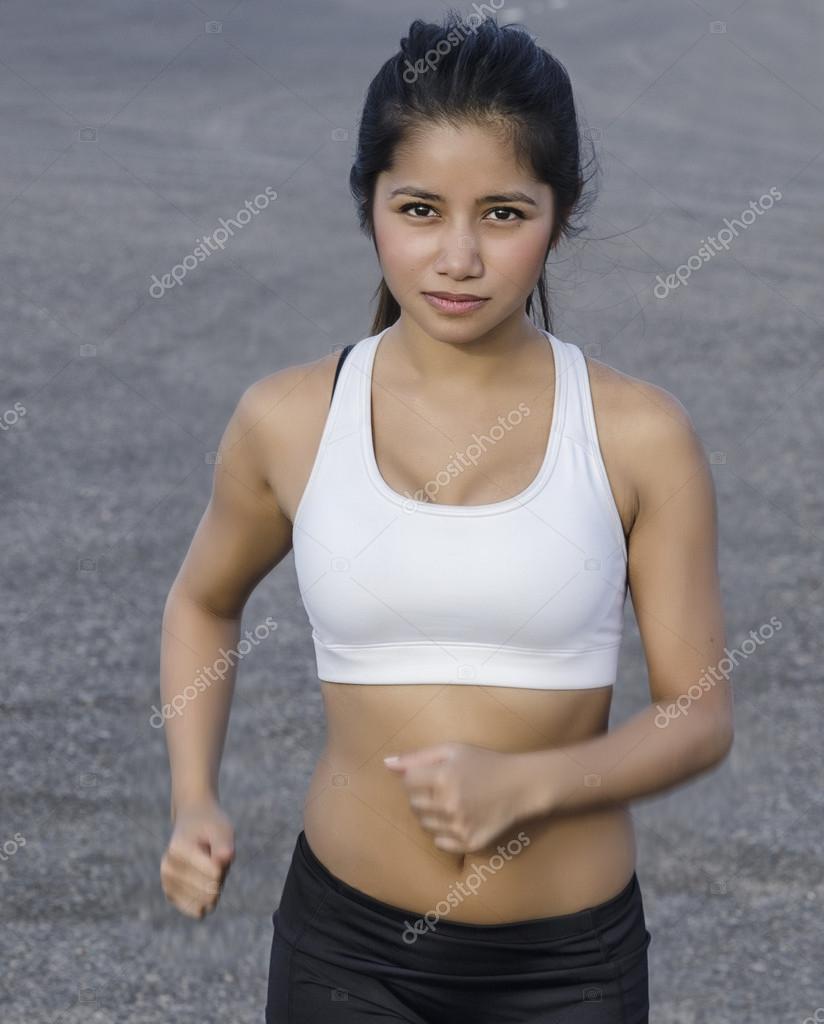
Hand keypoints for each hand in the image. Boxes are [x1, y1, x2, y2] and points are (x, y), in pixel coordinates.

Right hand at [160, 798, 234, 918]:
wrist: (192, 822)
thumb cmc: (210, 826)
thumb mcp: (222, 829)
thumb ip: (224, 845)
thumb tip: (223, 863)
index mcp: (179, 850)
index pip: (215, 872)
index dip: (225, 864)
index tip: (217, 850)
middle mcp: (168, 868)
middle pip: (211, 889)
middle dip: (221, 876)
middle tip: (213, 857)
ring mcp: (167, 883)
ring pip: (207, 901)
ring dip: (215, 887)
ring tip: (207, 866)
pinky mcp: (170, 895)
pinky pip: (197, 911)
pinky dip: (207, 899)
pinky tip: (203, 881)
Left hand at [383, 743, 532, 853]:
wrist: (520, 786)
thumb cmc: (485, 763)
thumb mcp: (452, 750)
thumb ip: (417, 757)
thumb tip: (387, 764)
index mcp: (442, 778)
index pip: (407, 783)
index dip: (416, 777)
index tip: (431, 774)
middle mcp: (448, 805)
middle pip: (413, 805)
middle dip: (421, 795)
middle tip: (441, 788)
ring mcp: (459, 827)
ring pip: (424, 824)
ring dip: (431, 813)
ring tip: (451, 801)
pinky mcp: (468, 843)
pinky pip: (439, 842)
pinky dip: (443, 832)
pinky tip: (458, 818)